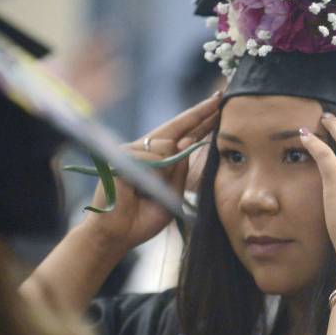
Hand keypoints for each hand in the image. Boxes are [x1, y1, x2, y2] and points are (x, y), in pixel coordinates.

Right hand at [83, 93, 219, 249]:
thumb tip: (187, 141)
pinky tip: (146, 185)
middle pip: (176, 129)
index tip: (218, 105)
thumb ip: (179, 169)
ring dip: (169, 166)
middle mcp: (143, 150)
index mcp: (156, 159)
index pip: (182, 136)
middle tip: (219, 98)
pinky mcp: (121, 157)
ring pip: (166, 145)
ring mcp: (130, 151)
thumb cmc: (142, 219)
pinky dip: (157, 170)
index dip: (200, 121)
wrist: (117, 236)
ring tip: (153, 189)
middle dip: (199, 114)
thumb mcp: (171, 193)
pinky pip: (152, 157)